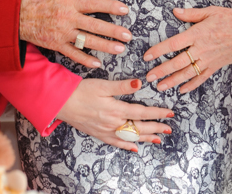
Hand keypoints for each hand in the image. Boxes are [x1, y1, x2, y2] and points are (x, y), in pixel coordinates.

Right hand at [19, 0, 133, 68]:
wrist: (16, 16)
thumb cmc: (36, 0)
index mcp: (70, 3)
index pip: (94, 4)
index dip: (110, 7)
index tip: (125, 10)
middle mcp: (68, 18)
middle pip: (95, 25)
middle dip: (113, 31)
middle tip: (128, 36)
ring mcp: (63, 33)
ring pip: (87, 41)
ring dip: (105, 46)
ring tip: (120, 49)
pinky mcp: (56, 45)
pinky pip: (73, 54)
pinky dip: (85, 59)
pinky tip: (97, 63)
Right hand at [56, 78, 173, 152]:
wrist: (61, 103)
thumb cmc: (81, 91)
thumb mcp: (102, 85)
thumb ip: (122, 86)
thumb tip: (140, 83)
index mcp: (116, 109)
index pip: (142, 113)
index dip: (157, 113)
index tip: (170, 113)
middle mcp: (113, 123)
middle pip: (139, 127)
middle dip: (156, 128)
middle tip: (169, 129)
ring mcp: (106, 131)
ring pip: (130, 137)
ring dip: (146, 138)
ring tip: (159, 139)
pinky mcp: (99, 134)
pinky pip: (116, 143)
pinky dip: (127, 145)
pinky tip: (135, 148)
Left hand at [143, 7, 231, 93]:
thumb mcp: (211, 11)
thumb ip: (191, 14)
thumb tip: (175, 11)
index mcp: (197, 34)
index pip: (173, 44)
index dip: (158, 51)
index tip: (146, 56)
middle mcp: (201, 49)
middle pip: (177, 62)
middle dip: (161, 71)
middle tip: (148, 77)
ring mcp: (208, 60)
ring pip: (187, 73)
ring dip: (172, 81)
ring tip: (160, 86)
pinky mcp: (216, 66)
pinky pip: (201, 78)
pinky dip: (191, 85)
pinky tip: (181, 90)